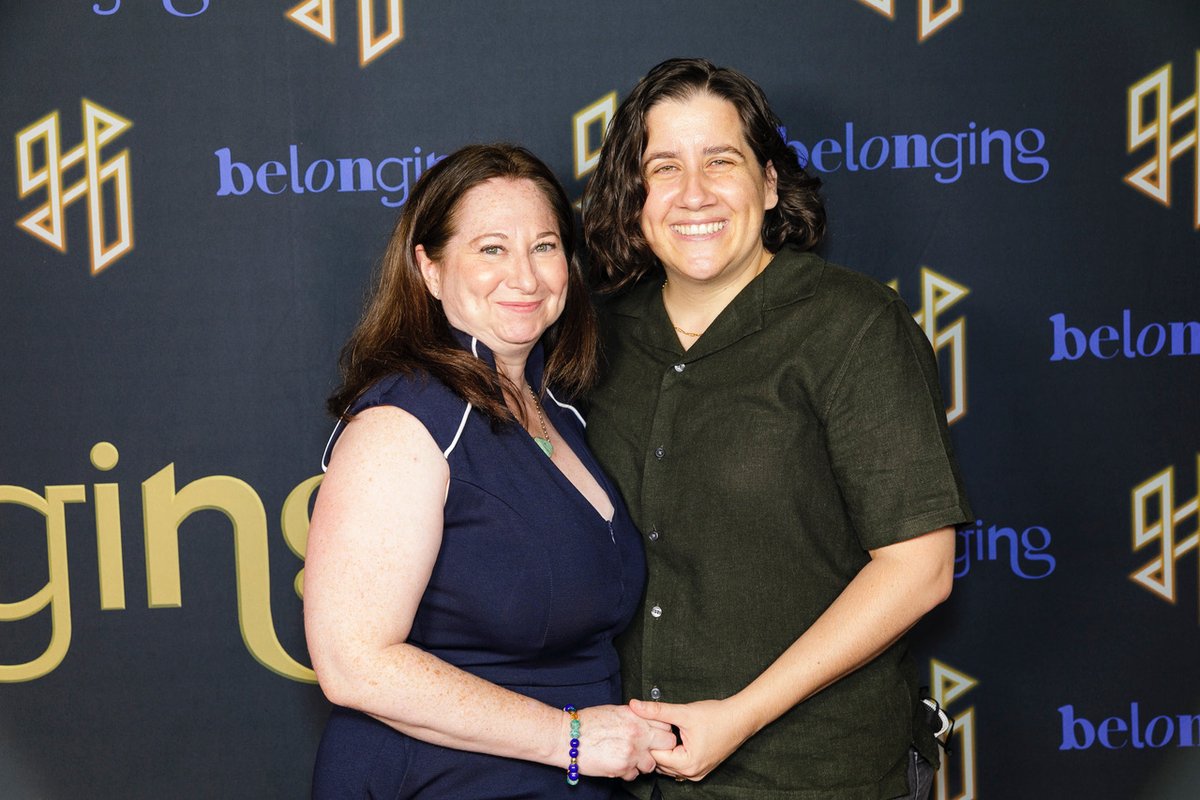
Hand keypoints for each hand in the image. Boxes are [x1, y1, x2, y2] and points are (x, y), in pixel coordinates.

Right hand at [573, 704, 676, 779]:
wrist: (567, 736)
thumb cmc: (587, 722)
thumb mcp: (614, 711)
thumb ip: (634, 717)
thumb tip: (645, 721)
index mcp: (636, 715)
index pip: (666, 723)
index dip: (662, 730)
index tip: (656, 734)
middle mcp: (638, 732)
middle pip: (668, 742)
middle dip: (661, 747)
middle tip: (649, 749)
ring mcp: (632, 751)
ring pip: (652, 764)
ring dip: (644, 763)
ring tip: (631, 758)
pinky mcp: (622, 767)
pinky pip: (634, 775)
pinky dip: (628, 772)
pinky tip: (618, 764)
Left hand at [628, 697, 753, 781]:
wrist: (741, 718)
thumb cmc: (717, 716)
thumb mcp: (683, 712)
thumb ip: (656, 710)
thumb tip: (635, 706)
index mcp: (686, 764)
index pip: (654, 756)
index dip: (647, 740)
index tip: (644, 726)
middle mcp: (691, 773)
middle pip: (660, 763)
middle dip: (654, 746)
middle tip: (652, 727)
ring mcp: (697, 773)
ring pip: (669, 765)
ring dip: (664, 750)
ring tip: (663, 731)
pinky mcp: (701, 768)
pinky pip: (679, 765)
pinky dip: (673, 754)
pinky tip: (674, 738)